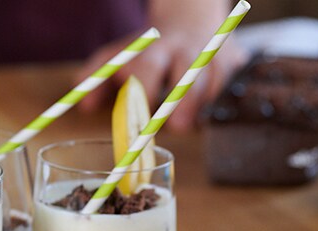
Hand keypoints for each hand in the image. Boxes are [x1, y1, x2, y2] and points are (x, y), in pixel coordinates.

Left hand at [77, 3, 247, 130]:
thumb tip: (83, 105)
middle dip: (183, 100)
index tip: (138, 112)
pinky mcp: (234, 61)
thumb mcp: (121, 54)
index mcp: (155, 49)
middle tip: (176, 127)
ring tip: (190, 125)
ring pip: (214, 81)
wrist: (190, 16)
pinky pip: (230, 84)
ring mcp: (212, 56)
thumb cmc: (149, 48)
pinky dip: (218, 101)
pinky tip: (206, 114)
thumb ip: (99, 77)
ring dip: (202, 105)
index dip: (143, 89)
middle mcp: (186, 50)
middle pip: (188, 74)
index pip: (148, 66)